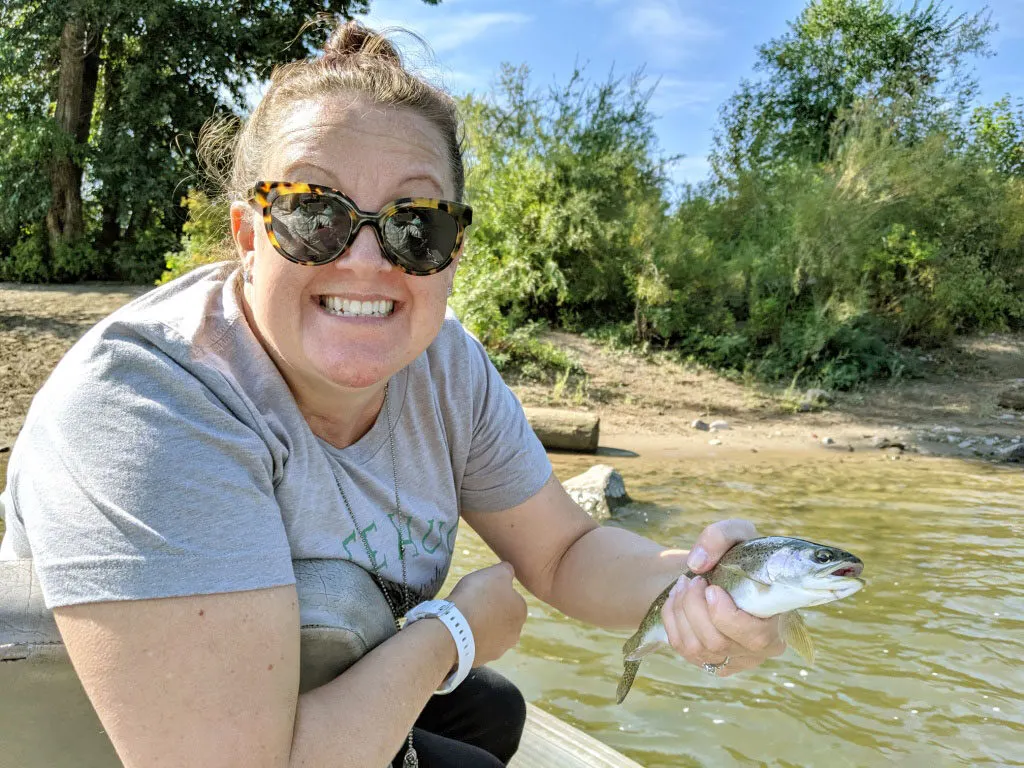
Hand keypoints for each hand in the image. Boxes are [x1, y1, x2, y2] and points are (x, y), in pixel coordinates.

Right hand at [446, 561, 526, 665]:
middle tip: (473, 603)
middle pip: (502, 617)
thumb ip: (507, 570)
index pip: (511, 598)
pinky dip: (470, 639)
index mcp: (521, 611)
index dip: (495, 592)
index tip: (482, 590)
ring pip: (490, 633)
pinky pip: (477, 645)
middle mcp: (515, 633)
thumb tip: (509, 571)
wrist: (455, 627)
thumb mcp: (495, 572)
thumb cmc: (478, 596)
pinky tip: (459, 631)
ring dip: (481, 627)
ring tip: (463, 618)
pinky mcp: (482, 659)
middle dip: (490, 612)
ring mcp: (499, 649)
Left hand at [660, 519, 785, 676]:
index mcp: (778, 626)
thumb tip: (697, 563)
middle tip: (693, 580)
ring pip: (695, 647)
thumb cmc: (737, 555)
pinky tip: (677, 599)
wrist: (720, 572)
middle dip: (695, 607)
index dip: (726, 615)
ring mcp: (730, 660)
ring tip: (684, 584)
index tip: (711, 587)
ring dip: (681, 611)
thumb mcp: (737, 533)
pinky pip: (681, 648)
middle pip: (717, 642)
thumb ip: (720, 537)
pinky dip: (672, 619)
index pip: (754, 637)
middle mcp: (757, 652)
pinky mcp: (707, 662)